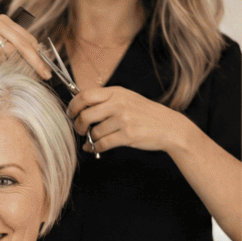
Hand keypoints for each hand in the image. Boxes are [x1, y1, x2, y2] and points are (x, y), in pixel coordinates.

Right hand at [0, 14, 52, 87]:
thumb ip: (11, 52)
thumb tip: (36, 63)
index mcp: (3, 22)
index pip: (28, 38)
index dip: (39, 55)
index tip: (46, 72)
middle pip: (24, 42)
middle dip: (36, 61)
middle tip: (44, 76)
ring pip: (12, 47)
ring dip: (16, 65)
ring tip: (17, 77)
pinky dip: (1, 63)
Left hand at [67, 86, 191, 154]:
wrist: (169, 127)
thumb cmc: (146, 114)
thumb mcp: (127, 99)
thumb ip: (106, 100)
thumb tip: (80, 106)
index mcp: (116, 92)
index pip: (85, 95)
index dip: (73, 106)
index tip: (71, 114)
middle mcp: (119, 104)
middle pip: (85, 114)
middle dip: (77, 125)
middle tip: (79, 129)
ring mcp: (124, 119)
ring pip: (93, 132)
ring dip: (89, 138)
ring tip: (92, 139)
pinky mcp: (128, 135)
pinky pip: (102, 144)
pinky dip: (94, 148)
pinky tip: (93, 148)